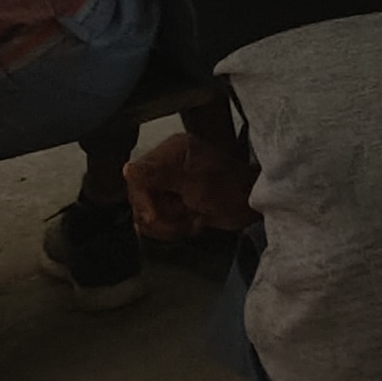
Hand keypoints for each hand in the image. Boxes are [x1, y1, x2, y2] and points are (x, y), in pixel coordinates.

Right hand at [127, 130, 259, 241]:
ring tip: (195, 219)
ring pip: (144, 214)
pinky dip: (173, 228)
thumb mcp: (197, 183)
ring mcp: (166, 184)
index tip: (156, 216)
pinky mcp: (170, 202)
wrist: (253, 205)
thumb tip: (128, 169)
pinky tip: (193, 223)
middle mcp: (164, 164)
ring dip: (170, 224)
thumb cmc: (232, 190)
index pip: (136, 177)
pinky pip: (154, 223)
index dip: (144, 200)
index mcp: (171, 151)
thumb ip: (160, 176)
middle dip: (163, 215)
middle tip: (189, 215)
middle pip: (138, 198)